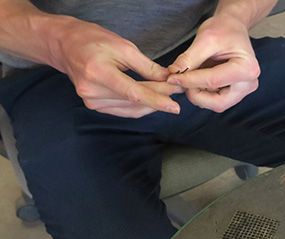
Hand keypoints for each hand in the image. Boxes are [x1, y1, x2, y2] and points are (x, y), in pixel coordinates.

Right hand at [50, 18, 182, 117]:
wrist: (63, 45)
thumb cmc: (91, 40)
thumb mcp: (122, 47)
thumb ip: (147, 67)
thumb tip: (168, 79)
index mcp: (98, 73)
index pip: (133, 93)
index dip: (156, 100)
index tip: (175, 106)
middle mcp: (92, 92)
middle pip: (135, 100)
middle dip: (159, 96)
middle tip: (179, 91)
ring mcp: (92, 102)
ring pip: (132, 108)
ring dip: (152, 103)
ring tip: (168, 94)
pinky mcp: (94, 106)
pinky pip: (124, 111)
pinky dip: (140, 106)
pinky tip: (152, 101)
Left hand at [166, 14, 259, 112]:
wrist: (233, 28)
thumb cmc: (224, 29)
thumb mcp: (205, 39)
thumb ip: (189, 59)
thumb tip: (173, 75)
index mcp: (247, 69)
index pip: (213, 81)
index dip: (189, 81)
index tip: (171, 78)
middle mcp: (249, 84)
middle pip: (218, 103)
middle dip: (196, 95)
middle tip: (181, 81)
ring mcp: (243, 91)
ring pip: (216, 104)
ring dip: (198, 95)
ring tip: (189, 77)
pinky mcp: (236, 93)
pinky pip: (216, 101)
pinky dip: (203, 93)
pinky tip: (197, 80)